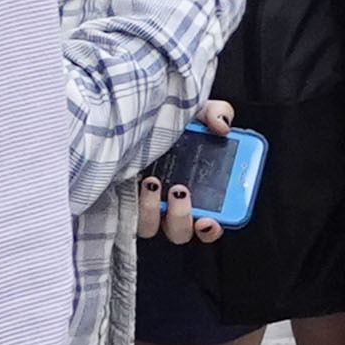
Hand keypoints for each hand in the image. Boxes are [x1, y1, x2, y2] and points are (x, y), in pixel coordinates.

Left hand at [140, 100, 231, 242]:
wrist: (133, 117)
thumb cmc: (167, 120)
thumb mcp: (195, 112)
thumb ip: (215, 113)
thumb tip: (222, 125)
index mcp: (196, 192)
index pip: (208, 225)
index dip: (211, 229)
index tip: (208, 220)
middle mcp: (170, 206)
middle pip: (180, 232)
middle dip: (182, 217)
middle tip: (180, 191)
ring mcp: (145, 207)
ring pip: (151, 227)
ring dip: (153, 211)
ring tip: (152, 182)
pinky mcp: (121, 201)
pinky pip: (126, 216)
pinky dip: (133, 205)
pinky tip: (136, 183)